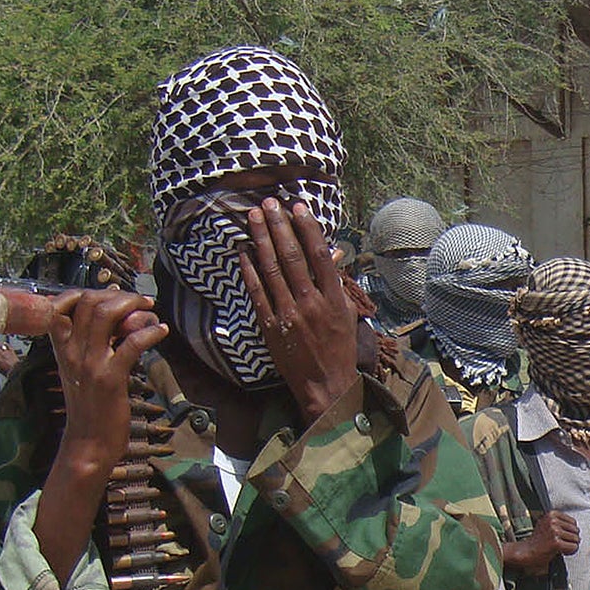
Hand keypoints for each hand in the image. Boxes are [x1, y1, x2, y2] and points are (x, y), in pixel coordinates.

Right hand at [49, 289, 166, 472]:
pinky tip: (161, 331)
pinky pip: (131, 343)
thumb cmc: (89, 407)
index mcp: (62, 348)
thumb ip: (94, 344)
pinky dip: (150, 331)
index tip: (111, 297)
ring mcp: (90, 364)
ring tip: (150, 311)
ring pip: (107, 315)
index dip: (89, 292)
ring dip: (134, 306)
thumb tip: (120, 320)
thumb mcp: (81, 371)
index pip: (63, 304)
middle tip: (140, 302)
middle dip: (120, 296)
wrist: (88, 443)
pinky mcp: (110, 378)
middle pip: (90, 302)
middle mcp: (72, 351)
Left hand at [238, 197, 359, 423]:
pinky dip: (249, 269)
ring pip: (272, 270)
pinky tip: (243, 250)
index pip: (319, 255)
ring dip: (261, 240)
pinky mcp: (270, 327)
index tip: (296, 207)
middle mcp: (311, 304)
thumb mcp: (346, 313)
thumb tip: (331, 252)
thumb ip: (336, 282)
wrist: (325, 385)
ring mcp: (289, 315)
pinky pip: (257, 292)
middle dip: (279, 226)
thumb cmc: (339, 348)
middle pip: (292, 257)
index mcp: (334, 299)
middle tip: (268, 203)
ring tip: (253, 217)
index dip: (307, 228)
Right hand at [503, 511, 580, 574]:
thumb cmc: (536, 542)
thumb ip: (559, 523)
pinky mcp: (556, 542)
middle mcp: (553, 521)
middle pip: (575, 530)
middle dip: (571, 539)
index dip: (569, 531)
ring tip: (560, 548)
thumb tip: (575, 528)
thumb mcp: (546, 525)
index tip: (562, 536)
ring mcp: (554, 531)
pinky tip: (561, 552)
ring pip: (576, 539)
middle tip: (561, 543)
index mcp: (551, 514)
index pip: (573, 522)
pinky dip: (569, 552)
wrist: (525, 552)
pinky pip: (573, 547)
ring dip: (570, 545)